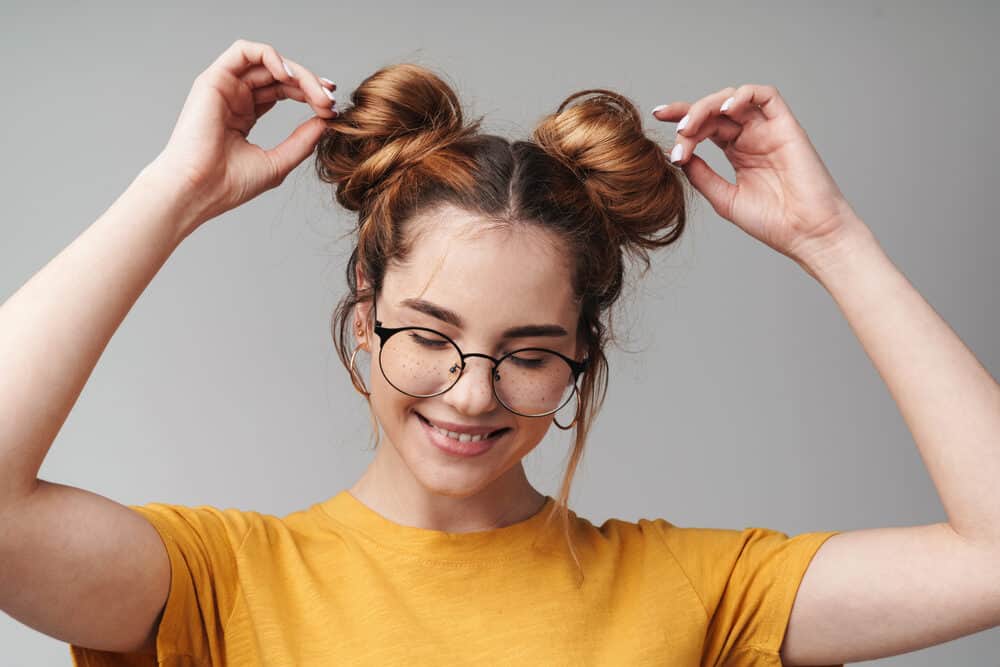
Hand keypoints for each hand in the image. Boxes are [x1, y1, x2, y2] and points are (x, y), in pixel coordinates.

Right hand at [149, 39, 338, 228]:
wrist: (198, 190)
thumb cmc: (229, 184)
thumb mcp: (278, 161)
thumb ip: (303, 140)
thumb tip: (326, 120)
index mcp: (245, 114)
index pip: (284, 91)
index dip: (311, 95)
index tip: (332, 110)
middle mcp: (234, 96)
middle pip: (280, 75)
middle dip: (310, 85)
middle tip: (329, 102)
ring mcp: (224, 86)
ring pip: (268, 62)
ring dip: (298, 73)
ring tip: (317, 94)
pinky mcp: (214, 79)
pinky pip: (245, 51)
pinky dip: (271, 57)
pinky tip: (289, 77)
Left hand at [652, 84, 865, 262]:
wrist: (807, 234)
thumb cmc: (772, 223)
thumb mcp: (724, 198)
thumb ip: (702, 176)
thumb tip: (677, 155)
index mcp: (738, 152)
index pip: (706, 126)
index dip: (682, 118)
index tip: (657, 116)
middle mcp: (752, 137)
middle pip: (715, 111)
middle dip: (690, 116)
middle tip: (676, 132)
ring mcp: (770, 130)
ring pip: (735, 99)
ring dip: (709, 106)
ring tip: (691, 127)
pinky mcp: (788, 127)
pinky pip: (767, 96)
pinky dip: (743, 95)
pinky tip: (724, 111)